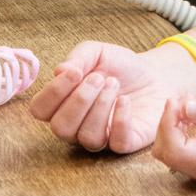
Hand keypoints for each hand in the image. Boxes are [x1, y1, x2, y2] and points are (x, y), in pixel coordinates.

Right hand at [29, 39, 195, 153]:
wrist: (155, 75)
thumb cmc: (120, 66)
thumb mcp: (97, 52)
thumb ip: (78, 57)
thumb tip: (60, 71)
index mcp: (62, 105)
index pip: (40, 110)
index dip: (52, 92)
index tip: (74, 72)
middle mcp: (76, 127)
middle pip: (61, 128)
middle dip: (80, 99)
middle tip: (99, 78)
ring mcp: (100, 138)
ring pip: (88, 138)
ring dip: (101, 106)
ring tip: (115, 85)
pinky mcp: (125, 143)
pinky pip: (116, 143)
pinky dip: (121, 120)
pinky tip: (125, 101)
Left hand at [152, 89, 195, 188]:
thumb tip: (184, 108)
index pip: (173, 149)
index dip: (167, 121)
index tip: (181, 96)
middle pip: (166, 154)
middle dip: (167, 123)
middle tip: (186, 96)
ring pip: (172, 154)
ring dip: (174, 126)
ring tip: (192, 101)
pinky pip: (184, 154)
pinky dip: (182, 132)